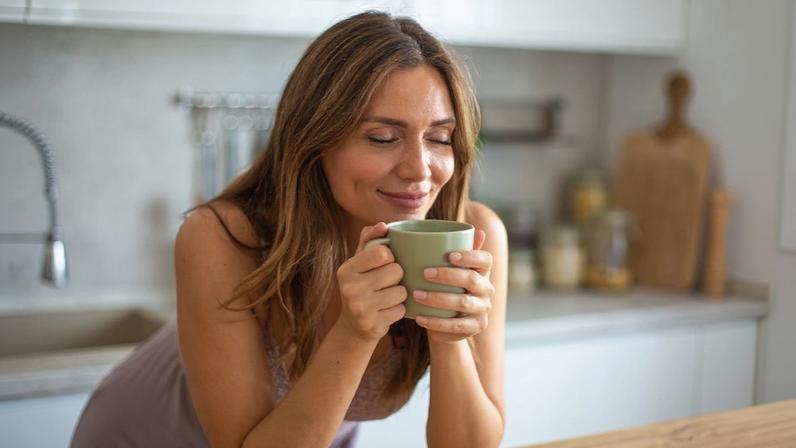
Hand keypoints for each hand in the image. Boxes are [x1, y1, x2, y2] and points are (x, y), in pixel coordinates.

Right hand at [334, 222, 406, 341]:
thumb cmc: (362, 286)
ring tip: (387, 297)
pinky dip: (398, 310)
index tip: (385, 262)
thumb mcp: (360, 262)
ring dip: (400, 294)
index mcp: (346, 270)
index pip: (382, 253)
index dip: (390, 256)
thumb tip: (383, 226)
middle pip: (396, 271)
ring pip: (401, 291)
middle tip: (387, 282)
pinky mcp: (372, 325)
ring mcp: (360, 309)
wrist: (353, 326)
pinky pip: (401, 310)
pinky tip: (387, 310)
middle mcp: (350, 288)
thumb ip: (370, 240)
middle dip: (397, 276)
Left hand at [413, 229, 493, 343]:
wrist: (446, 322)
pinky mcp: (475, 327)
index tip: (450, 255)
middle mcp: (487, 289)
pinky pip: (457, 326)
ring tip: (417, 294)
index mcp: (482, 271)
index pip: (485, 259)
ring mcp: (482, 309)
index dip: (471, 256)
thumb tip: (456, 226)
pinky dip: (436, 322)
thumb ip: (449, 248)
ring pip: (463, 303)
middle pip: (472, 280)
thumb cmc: (444, 287)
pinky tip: (420, 318)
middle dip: (448, 275)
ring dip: (438, 298)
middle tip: (424, 272)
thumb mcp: (447, 269)